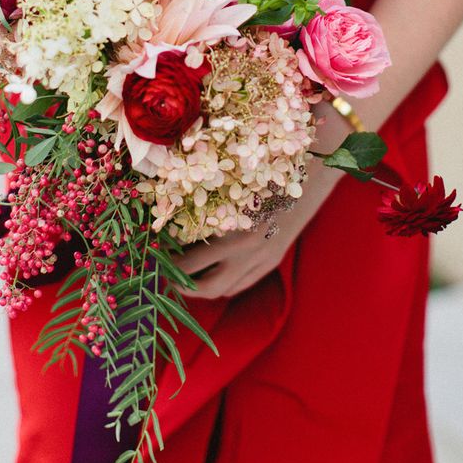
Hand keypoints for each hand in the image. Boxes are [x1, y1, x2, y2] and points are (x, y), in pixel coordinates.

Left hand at [173, 157, 341, 299]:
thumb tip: (167, 215)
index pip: (190, 263)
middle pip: (206, 287)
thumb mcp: (230, 186)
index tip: (153, 258)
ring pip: (224, 290)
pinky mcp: (271, 262)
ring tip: (182, 277)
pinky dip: (223, 284)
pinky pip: (241, 284)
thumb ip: (204, 203)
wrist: (309, 175)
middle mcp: (248, 253)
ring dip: (201, 289)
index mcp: (233, 231)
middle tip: (163, 276)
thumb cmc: (262, 171)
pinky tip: (210, 274)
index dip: (169, 265)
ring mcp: (262, 261)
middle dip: (181, 286)